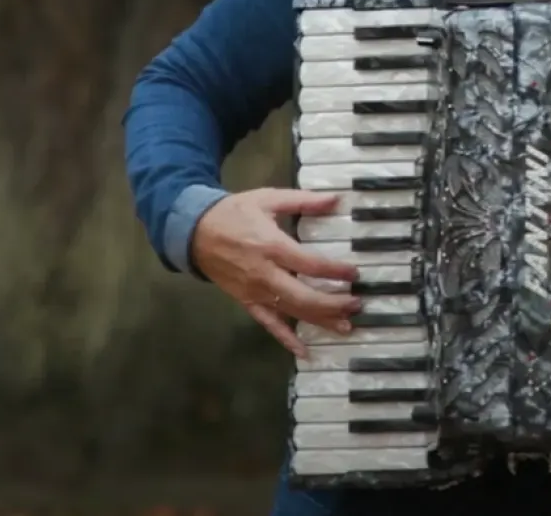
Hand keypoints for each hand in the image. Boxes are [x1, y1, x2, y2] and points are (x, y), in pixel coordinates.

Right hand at [190, 188, 361, 358]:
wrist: (194, 232)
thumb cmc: (234, 213)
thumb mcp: (268, 198)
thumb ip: (303, 200)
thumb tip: (336, 199)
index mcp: (272, 246)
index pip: (310, 264)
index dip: (336, 271)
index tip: (355, 274)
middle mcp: (265, 274)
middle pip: (304, 296)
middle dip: (333, 304)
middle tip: (356, 304)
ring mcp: (255, 292)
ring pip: (291, 312)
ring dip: (320, 321)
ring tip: (345, 327)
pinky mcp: (247, 302)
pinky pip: (269, 324)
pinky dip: (287, 340)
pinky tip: (305, 352)